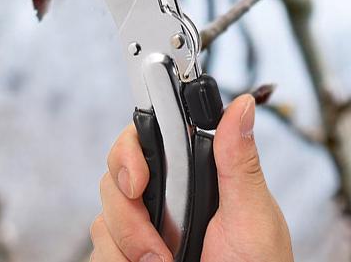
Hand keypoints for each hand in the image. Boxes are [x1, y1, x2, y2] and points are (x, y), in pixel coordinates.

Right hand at [91, 95, 293, 261]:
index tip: (138, 181)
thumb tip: (242, 104)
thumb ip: (239, 160)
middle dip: (129, 213)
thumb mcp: (251, 215)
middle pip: (115, 175)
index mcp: (191, 174)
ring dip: (128, 248)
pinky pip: (99, 250)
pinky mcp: (126, 255)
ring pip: (103, 218)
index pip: (143, 137)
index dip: (130, 151)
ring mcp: (142, 229)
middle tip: (160, 247)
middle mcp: (162, 197)